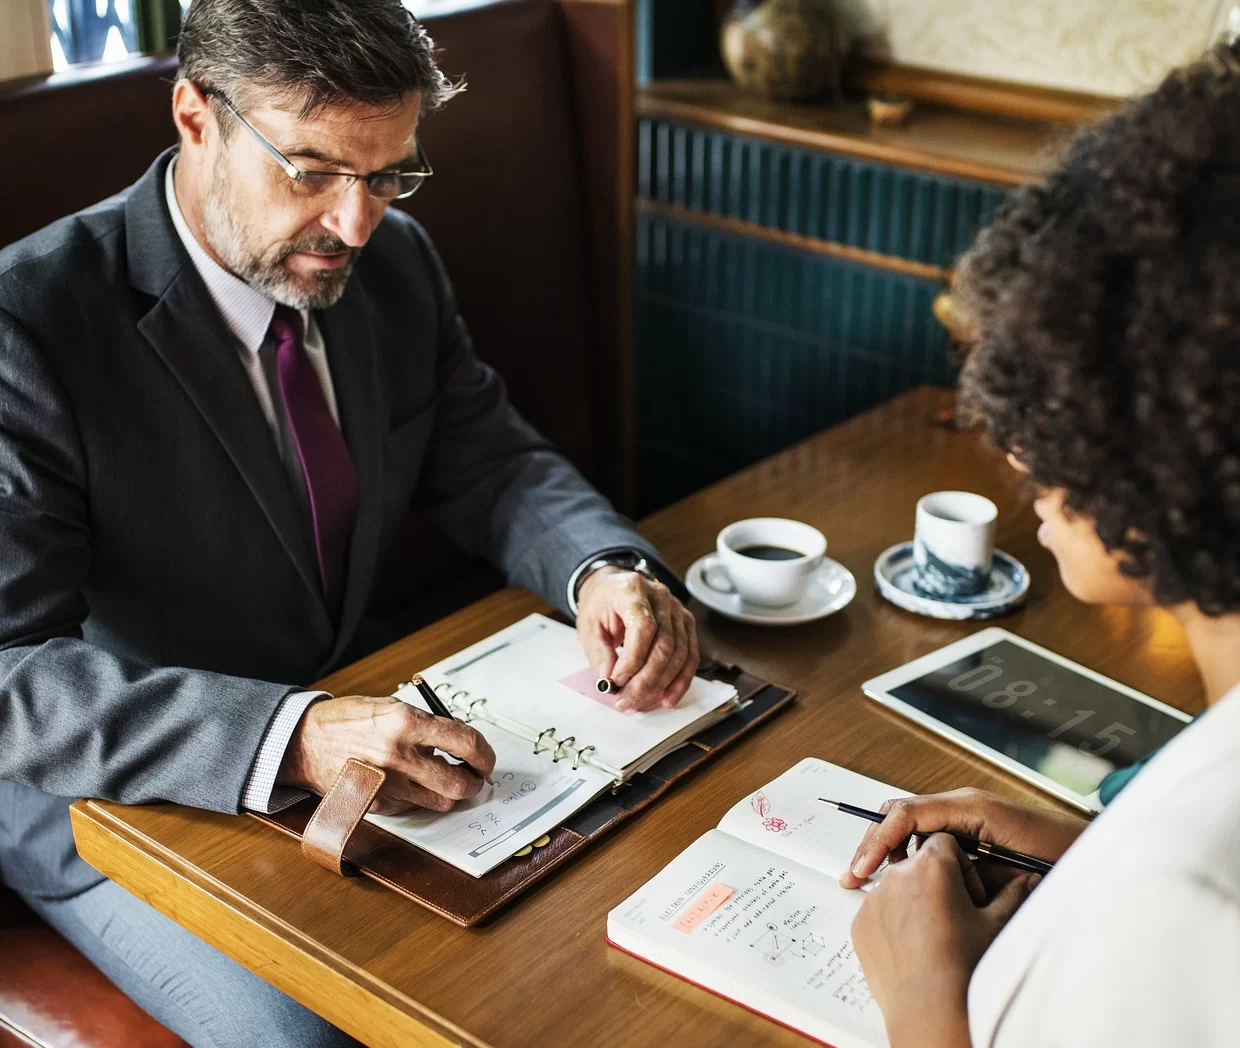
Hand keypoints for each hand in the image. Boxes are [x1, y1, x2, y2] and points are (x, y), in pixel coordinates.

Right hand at [278, 695, 495, 814]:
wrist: (304, 741)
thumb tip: (461, 743)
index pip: (466, 742)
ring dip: (449, 793)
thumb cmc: (349, 720)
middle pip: (458, 784)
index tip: (486, 757)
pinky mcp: (376, 804)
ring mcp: (387, 784)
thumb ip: (428, 725)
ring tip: (443, 778)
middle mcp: (399, 756)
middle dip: (474, 782)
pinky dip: (420, 797)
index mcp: (406, 723)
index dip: (484, 753)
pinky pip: (413, 807)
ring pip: (440, 802)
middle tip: (475, 776)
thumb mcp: (392, 707)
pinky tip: (410, 782)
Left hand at [576, 566, 699, 712]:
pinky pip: (690, 656)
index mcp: (632, 590)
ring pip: (680, 654)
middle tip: (626, 700)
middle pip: (664, 644)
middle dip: (646, 680)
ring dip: (661, 684)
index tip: (617, 680)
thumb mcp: (588, 627)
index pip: (643, 626)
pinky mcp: (686, 623)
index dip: (633, 658)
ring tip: (640, 702)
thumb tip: (610, 680)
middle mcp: (660, 596)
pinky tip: (667, 697)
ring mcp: (677, 609)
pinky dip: (680, 681)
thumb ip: (599, 652)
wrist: (613, 590)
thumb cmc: (601, 606)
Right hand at [840, 788, 1084, 895]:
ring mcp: (967, 814)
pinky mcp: (973, 830)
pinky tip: (904, 879)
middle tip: (854, 877)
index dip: (877, 841)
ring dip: (889, 851)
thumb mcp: (1010, 867)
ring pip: (910, 825)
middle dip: (873, 844)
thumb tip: (922, 870)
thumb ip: (965, 864)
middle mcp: (963, 805)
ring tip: (871, 880)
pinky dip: (910, 855)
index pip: (905, 814)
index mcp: (969, 807)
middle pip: (900, 814)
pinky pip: (929, 836)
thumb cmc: (1064, 858)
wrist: (1100, 857)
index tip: (861, 870)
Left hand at [852, 833, 1038, 1047]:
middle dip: (935, 881)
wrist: (931, 1012)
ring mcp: (873, 899)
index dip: (961, 866)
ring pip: (896, 887)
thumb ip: (1013, 893)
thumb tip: (1031, 877)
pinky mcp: (860, 923)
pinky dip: (893, 922)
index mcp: (932, 865)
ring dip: (912, 900)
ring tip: (933, 936)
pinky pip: (878, 911)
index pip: (945, 842)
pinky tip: (913, 948)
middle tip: (953, 915)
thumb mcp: (996, 925)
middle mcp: (896, 875)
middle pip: (917, 863)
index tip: (968, 893)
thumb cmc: (966, 968)